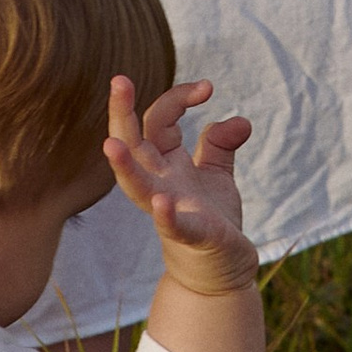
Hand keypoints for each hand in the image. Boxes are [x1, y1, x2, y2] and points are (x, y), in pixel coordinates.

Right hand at [104, 76, 257, 294]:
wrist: (220, 271)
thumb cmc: (212, 219)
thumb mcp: (217, 175)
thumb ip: (220, 145)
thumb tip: (240, 121)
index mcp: (165, 164)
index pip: (158, 121)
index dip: (178, 97)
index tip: (207, 87)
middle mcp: (159, 183)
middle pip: (132, 144)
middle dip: (121, 113)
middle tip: (119, 80)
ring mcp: (169, 210)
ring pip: (137, 186)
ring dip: (125, 167)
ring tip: (112, 144)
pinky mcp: (190, 236)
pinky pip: (173, 225)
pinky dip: (166, 215)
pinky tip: (164, 201)